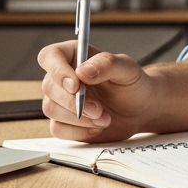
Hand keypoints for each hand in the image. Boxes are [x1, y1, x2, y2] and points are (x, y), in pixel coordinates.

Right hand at [37, 40, 155, 142]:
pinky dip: (78, 132)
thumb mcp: (127, 69)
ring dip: (79, 118)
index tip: (75, 84)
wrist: (139, 110)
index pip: (49, 56)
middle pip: (48, 86)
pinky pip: (57, 129)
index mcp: (74, 56)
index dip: (57, 70)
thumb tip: (83, 71)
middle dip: (73, 102)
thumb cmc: (132, 84)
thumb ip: (106, 64)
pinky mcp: (64, 122)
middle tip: (98, 109)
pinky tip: (96, 126)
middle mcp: (63, 77)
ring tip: (104, 118)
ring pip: (51, 109)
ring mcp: (61, 100)